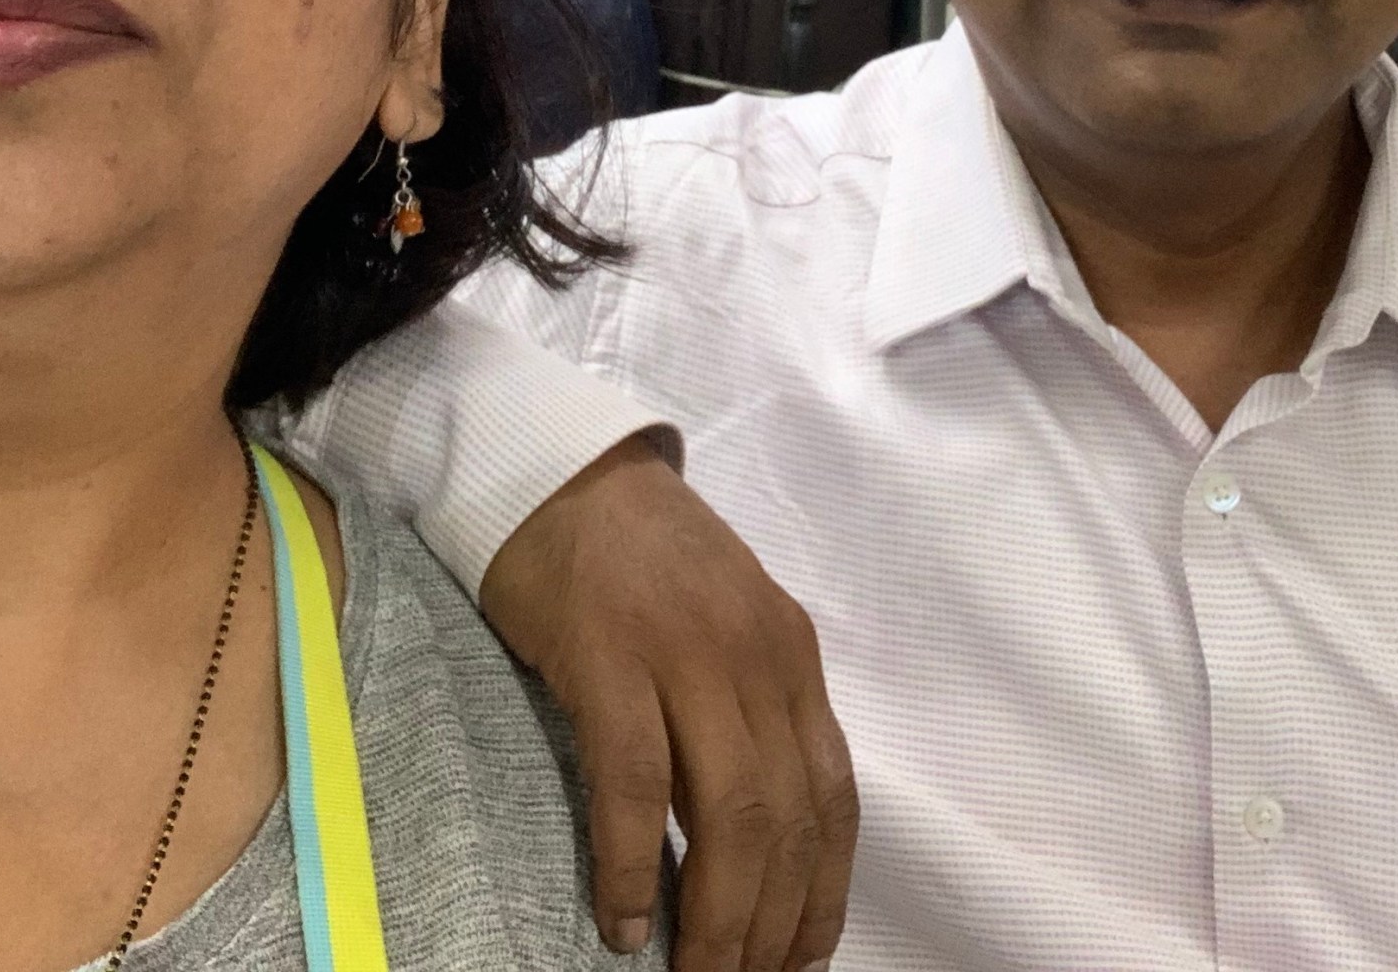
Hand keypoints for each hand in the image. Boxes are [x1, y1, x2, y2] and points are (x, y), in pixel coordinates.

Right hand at [480, 436, 855, 971]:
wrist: (564, 474)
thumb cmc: (639, 562)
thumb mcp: (726, 628)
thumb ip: (750, 710)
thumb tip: (757, 840)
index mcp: (790, 653)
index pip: (833, 796)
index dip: (824, 894)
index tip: (802, 959)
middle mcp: (756, 654)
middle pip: (788, 818)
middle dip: (771, 926)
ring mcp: (685, 650)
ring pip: (731, 810)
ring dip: (719, 915)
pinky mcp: (610, 653)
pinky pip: (635, 780)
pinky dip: (634, 863)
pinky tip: (623, 920)